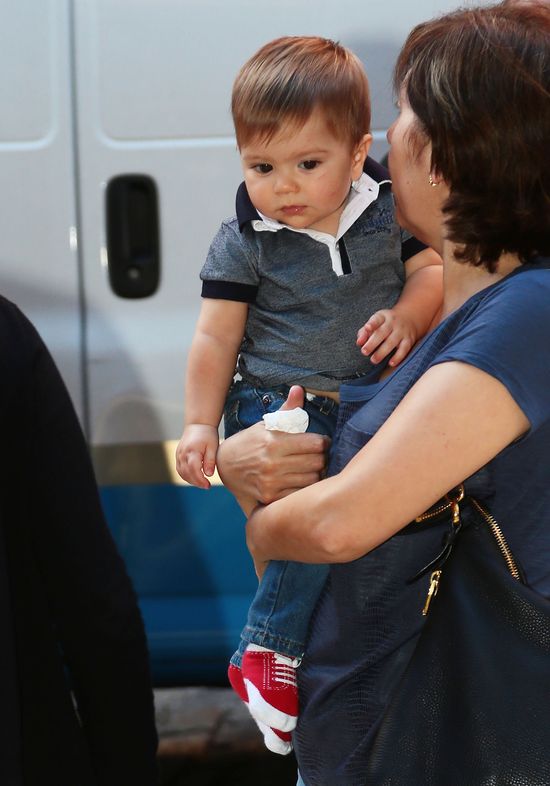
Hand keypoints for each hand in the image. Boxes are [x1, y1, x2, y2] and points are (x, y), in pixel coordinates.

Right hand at [175, 424, 218, 488]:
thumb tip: (209, 474)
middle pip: (186, 473)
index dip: (200, 480)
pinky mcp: (178, 456)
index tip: (208, 485)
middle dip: (196, 482)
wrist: (198, 425)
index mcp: (192, 451)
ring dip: (191, 480)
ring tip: (202, 483)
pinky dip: (186, 476)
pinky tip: (195, 478)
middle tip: (207, 486)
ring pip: (182, 473)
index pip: (193, 469)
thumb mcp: (213, 446)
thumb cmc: (208, 435)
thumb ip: (210, 460)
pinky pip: (180, 469)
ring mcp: (178, 455)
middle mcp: (183, 454)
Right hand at [217, 386, 328, 508]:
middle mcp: (272, 462)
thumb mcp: (266, 424)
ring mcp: (271, 481)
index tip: (322, 442)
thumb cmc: (250, 442)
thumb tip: (299, 389)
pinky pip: (299, 493)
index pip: (315, 443)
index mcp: (274, 441)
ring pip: (311, 479)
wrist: (225, 466)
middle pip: (317, 462)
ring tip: (312, 468)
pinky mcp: (269, 496)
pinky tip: (300, 480)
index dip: (323, 442)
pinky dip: (303, 488)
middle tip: (320, 456)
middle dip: (322, 458)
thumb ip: (287, 409)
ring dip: (315, 473)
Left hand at [356, 308, 416, 366]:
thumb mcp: (376, 322)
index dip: (372, 324)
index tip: (367, 328)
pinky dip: (398, 357)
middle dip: (373, 343)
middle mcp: (393, 323)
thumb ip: (365, 332)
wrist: (409, 318)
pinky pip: (404, 349)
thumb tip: (359, 342)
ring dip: (382, 352)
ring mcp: (401, 331)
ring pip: (392, 342)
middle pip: (382, 332)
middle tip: (364, 352)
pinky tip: (391, 363)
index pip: (377, 319)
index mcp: (382, 317)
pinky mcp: (409, 340)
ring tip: (374, 360)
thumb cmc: (386, 323)